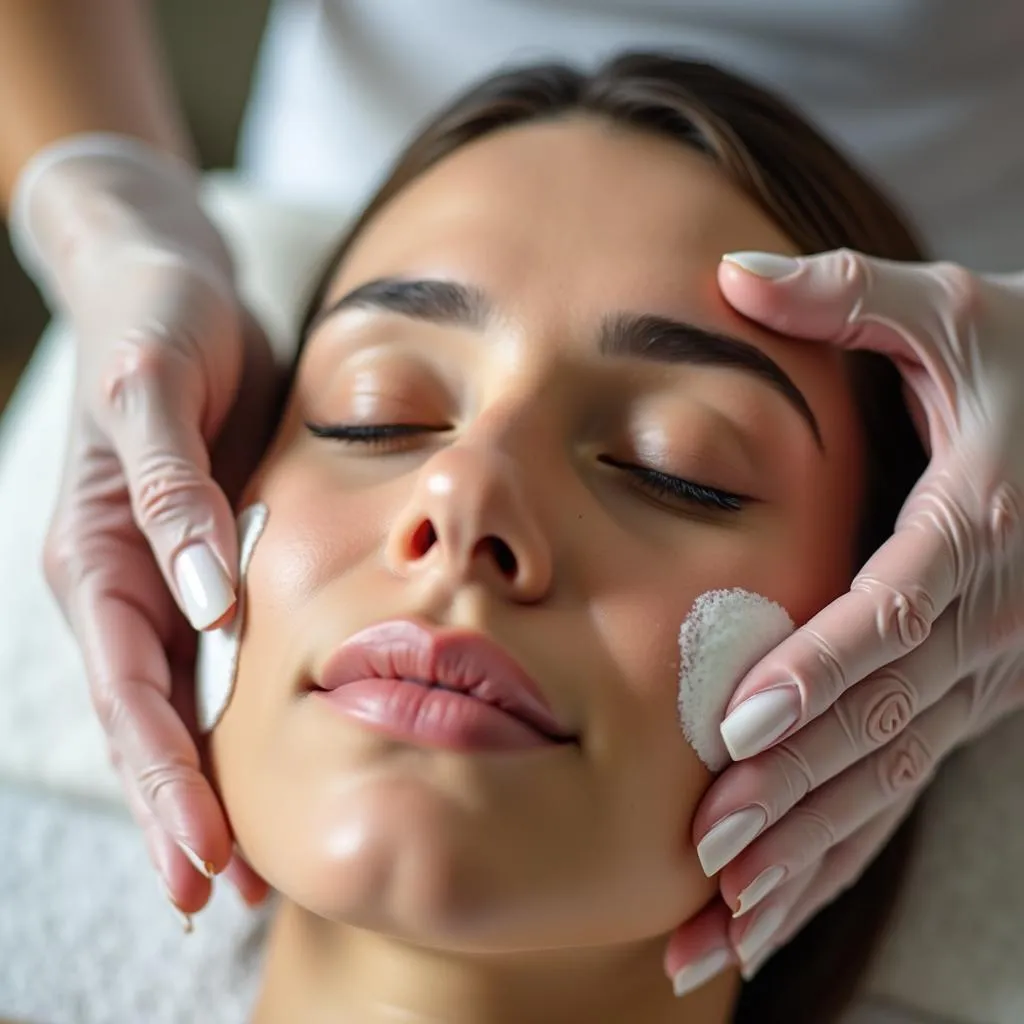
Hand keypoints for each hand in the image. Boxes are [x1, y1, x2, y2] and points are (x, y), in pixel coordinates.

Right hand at [10, 135, 280, 916]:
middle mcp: (122, 580)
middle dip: (179, 810)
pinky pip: (209, 658)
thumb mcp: (159, 389)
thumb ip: (173, 492)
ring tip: (243, 866)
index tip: (207, 858)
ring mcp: (158, 577)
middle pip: (147, 718)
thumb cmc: (159, 323)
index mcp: (98, 552)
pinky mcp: (199, 560)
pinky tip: (261, 762)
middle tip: (224, 898)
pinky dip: (228, 719)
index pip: (132, 689)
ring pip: (175, 703)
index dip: (167, 776)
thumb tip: (204, 601)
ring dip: (203, 784)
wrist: (167, 281)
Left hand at [666, 248, 1023, 990]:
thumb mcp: (953, 312)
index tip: (742, 725)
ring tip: (718, 924)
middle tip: (705, 858)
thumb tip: (731, 272)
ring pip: (888, 780)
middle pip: (881, 721)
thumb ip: (849, 293)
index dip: (822, 669)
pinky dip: (835, 856)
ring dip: (807, 854)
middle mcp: (985, 619)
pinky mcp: (965, 698)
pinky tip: (768, 911)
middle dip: (793, 793)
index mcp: (975, 523)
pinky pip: (897, 789)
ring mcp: (981, 673)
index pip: (892, 611)